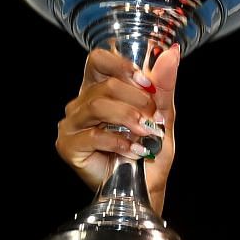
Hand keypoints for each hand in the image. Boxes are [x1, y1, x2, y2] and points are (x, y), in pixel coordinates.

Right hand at [55, 46, 180, 211]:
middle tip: (154, 118)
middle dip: (136, 99)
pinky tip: (134, 150)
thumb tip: (171, 53)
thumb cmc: (150, 152)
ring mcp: (72, 124)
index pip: (99, 60)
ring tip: (147, 133)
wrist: (146, 187)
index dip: (122, 66)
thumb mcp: (163, 115)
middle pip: (104, 85)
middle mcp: (81, 103)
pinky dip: (119, 141)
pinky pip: (92, 134)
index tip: (146, 84)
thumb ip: (164, 85)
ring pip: (97, 105)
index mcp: (99, 89)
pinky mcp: (68, 145)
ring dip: (128, 118)